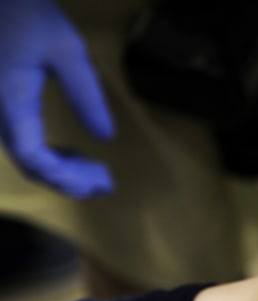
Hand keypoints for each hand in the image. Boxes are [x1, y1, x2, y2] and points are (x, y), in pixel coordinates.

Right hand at [0, 0, 113, 197]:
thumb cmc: (26, 14)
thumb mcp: (67, 49)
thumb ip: (86, 94)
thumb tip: (106, 137)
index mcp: (10, 102)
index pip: (32, 155)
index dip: (63, 175)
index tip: (97, 181)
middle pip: (29, 163)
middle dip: (68, 179)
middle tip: (106, 184)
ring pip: (26, 156)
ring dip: (61, 171)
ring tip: (97, 175)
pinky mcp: (2, 105)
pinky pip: (23, 142)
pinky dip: (49, 156)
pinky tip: (73, 157)